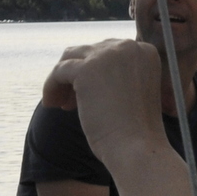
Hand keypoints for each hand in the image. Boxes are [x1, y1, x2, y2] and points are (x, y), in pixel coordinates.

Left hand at [41, 39, 163, 165]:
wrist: (138, 148)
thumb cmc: (136, 130)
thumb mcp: (133, 91)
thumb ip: (116, 73)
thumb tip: (81, 66)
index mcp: (144, 51)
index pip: (107, 51)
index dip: (94, 72)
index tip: (90, 95)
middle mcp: (128, 47)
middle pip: (88, 52)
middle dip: (77, 76)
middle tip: (72, 103)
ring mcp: (107, 56)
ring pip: (70, 59)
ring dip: (63, 80)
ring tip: (62, 104)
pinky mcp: (87, 69)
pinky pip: (58, 72)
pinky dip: (52, 87)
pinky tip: (52, 104)